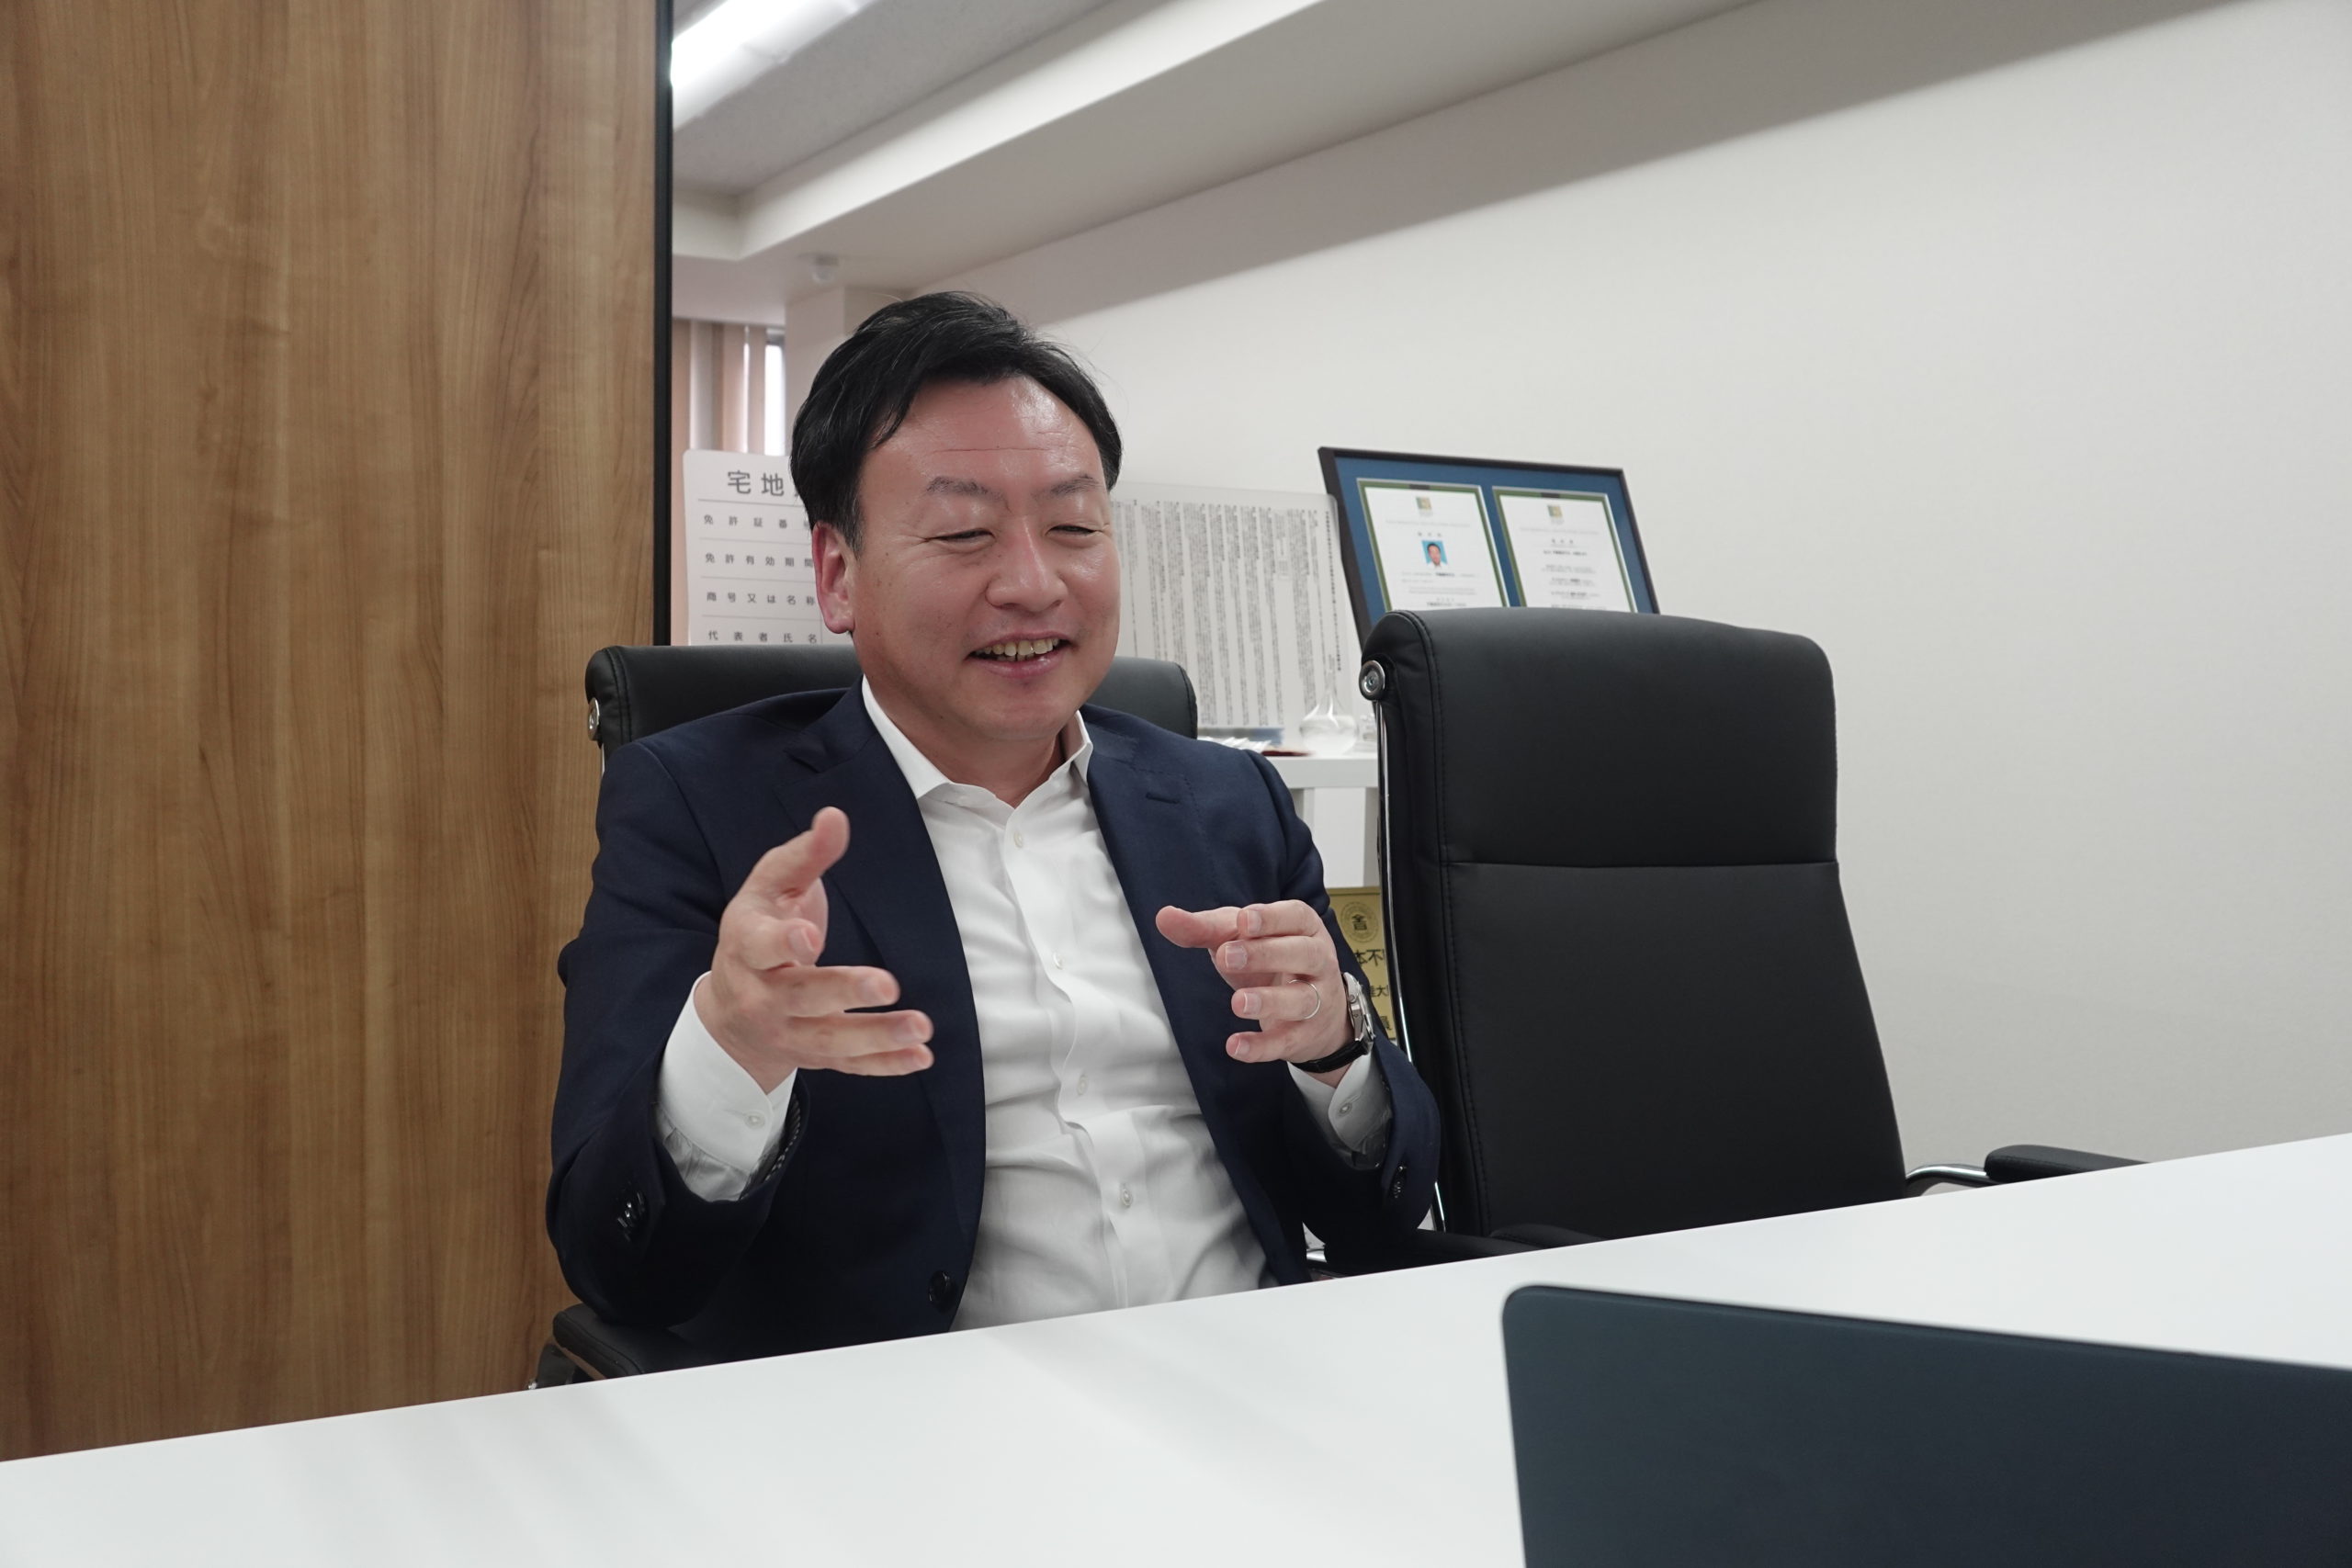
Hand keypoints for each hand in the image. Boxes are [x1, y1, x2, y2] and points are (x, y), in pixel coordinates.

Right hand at [694, 807, 932, 1091]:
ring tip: (920, 1027)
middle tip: (887, 984)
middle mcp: (762, 994)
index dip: (783, 942)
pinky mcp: (812, 1055)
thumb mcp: (770, 887)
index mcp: (747, 945)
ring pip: (829, 1039)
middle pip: (801, 996)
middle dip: (843, 990)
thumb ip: (805, 854)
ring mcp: (787, 1031)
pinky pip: (847, 1066)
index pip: (760, 945)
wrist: (729, 1007)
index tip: (809, 938)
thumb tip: (835, 816)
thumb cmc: (759, 929)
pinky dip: (884, 1065)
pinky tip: (921, 1057)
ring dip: (875, 1037)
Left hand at [1153, 900, 1352, 1084]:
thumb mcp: (1240, 940)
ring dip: (1269, 1000)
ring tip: (1237, 1003)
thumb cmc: (1272, 963)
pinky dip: (1262, 1046)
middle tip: (1226, 957)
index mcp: (1303, 929)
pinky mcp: (1305, 1035)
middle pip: (1302, 953)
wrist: (1316, 1015)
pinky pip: (1286, 1041)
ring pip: (1301, 999)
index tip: (1243, 920)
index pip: (1296, 916)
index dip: (1271, 917)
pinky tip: (1235, 1046)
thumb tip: (1163, 917)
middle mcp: (1318, 961)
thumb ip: (1205, 928)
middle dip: (1265, 954)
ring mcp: (1317, 1000)